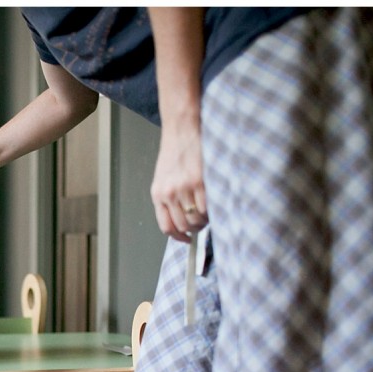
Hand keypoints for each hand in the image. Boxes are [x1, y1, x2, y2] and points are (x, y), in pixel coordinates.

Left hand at [150, 122, 207, 242]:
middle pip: (184, 226)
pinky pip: (208, 207)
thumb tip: (181, 221)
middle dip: (194, 229)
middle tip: (202, 223)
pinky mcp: (201, 181)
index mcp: (158, 195)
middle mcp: (169, 193)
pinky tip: (214, 205)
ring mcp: (185, 188)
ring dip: (205, 220)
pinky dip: (213, 211)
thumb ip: (168, 199)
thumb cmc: (174, 153)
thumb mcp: (163, 179)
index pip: (167, 227)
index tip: (186, 240)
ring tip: (208, 213)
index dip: (178, 237)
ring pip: (197, 219)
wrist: (181, 130)